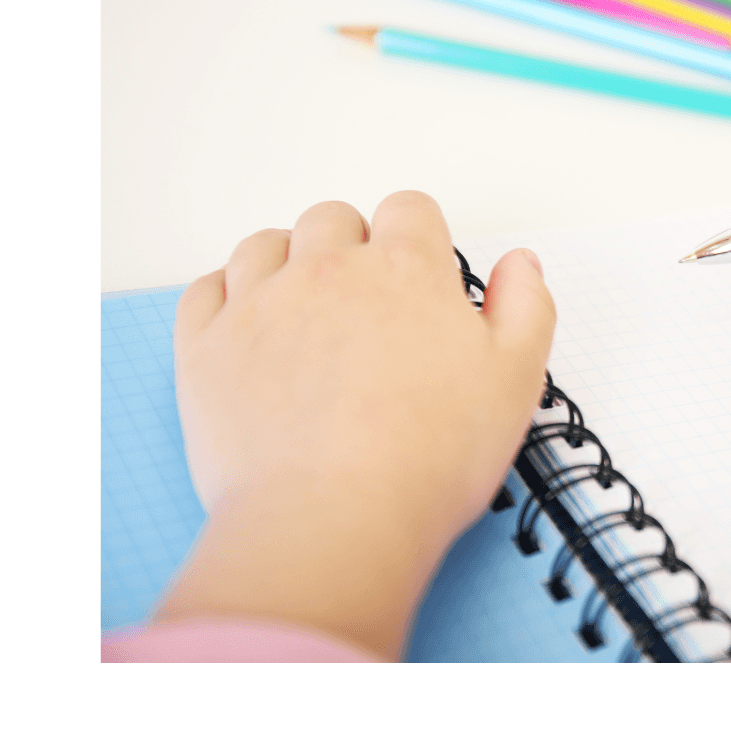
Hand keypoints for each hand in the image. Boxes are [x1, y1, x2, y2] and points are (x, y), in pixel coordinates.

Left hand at [157, 192, 554, 656]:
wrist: (333, 520)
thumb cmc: (429, 458)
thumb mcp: (516, 380)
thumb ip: (525, 307)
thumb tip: (518, 265)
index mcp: (405, 268)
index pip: (409, 210)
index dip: (418, 239)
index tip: (420, 280)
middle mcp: (327, 269)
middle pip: (333, 219)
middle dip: (351, 248)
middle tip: (367, 310)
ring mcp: (258, 304)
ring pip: (265, 245)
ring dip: (287, 264)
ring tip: (307, 317)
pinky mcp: (206, 349)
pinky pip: (206, 289)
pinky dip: (226, 296)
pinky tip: (250, 328)